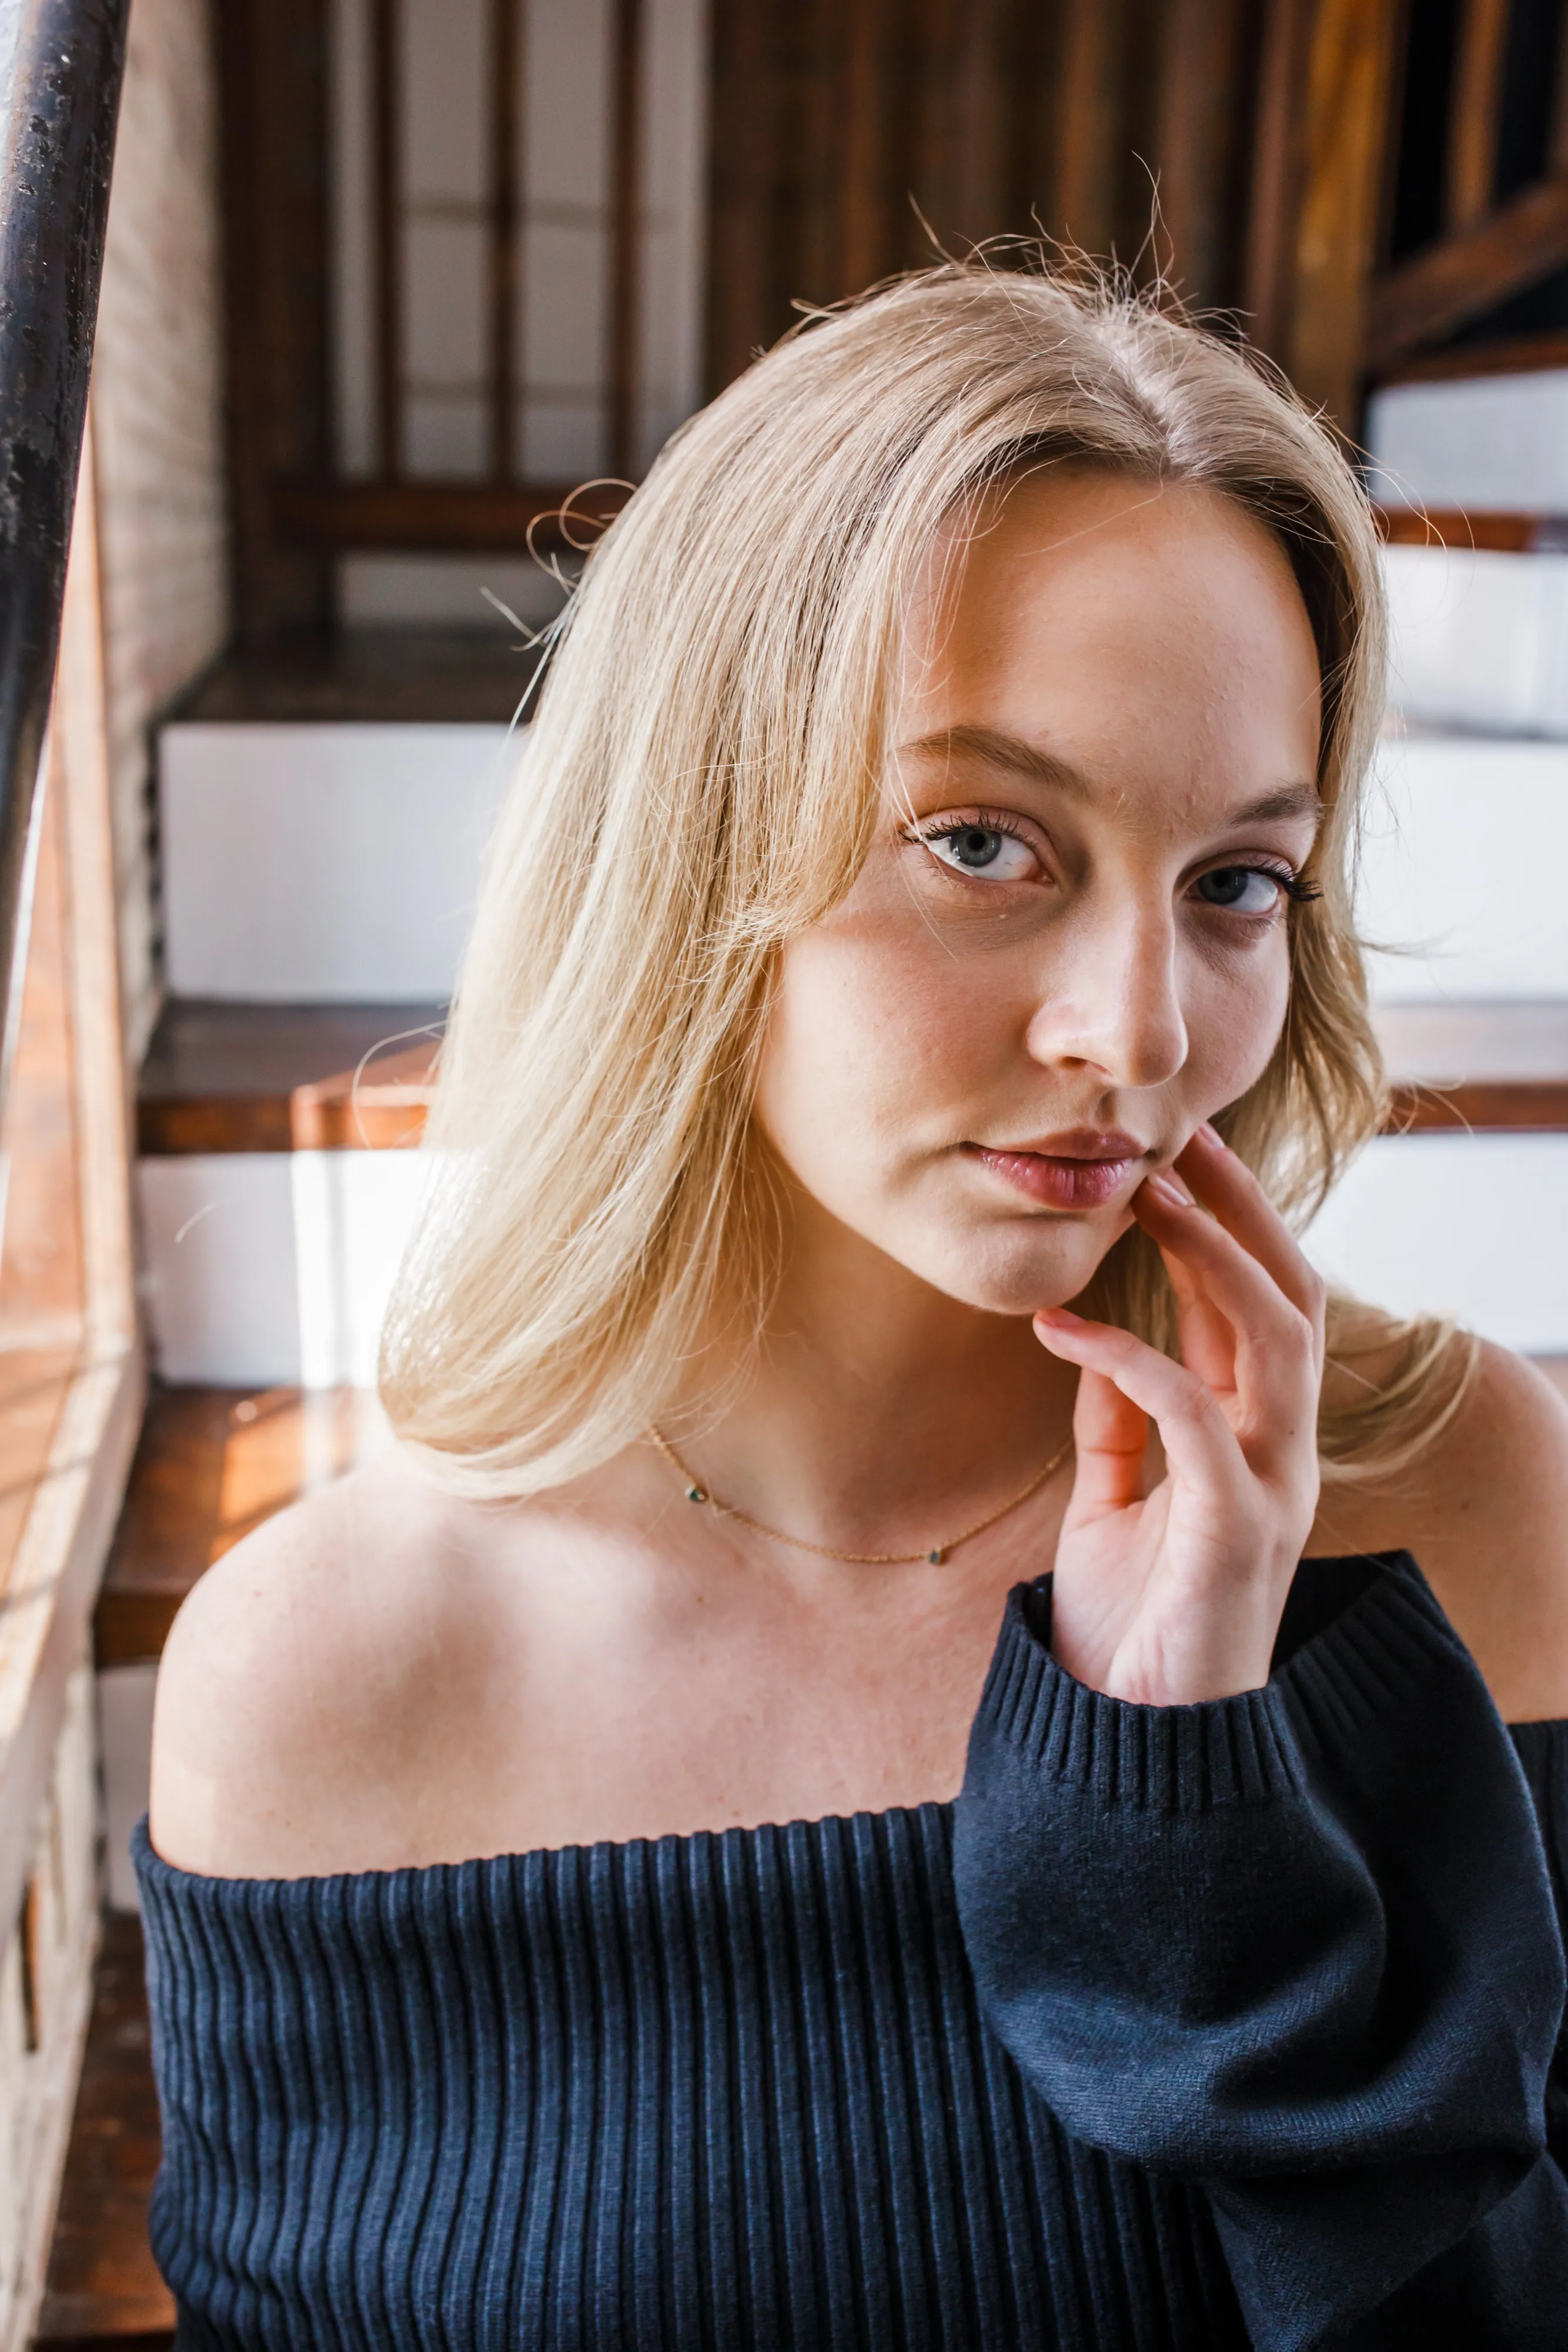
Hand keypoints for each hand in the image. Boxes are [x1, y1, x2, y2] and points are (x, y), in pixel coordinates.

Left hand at [1034, 1122, 1324, 1705]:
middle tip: (1175, 1135)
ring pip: (1270, 1338)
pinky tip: (1066, 1329)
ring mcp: (1269, 1490)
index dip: (1222, 1224)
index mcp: (1254, 1439)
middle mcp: (1281, 1452)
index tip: (1169, 1154)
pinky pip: (1195, 1417)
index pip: (1254, 1305)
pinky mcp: (1236, 1533)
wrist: (1137, 1749)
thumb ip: (1118, 1425)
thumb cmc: (1130, 1626)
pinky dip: (1132, 1360)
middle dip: (1237, 1209)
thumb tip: (1091, 1339)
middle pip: (1287, 1297)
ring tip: (1143, 1196)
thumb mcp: (1114, 1504)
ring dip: (1208, 1255)